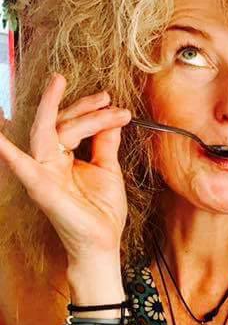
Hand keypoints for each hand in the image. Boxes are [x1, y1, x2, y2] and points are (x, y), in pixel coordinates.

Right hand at [0, 74, 130, 262]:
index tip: (120, 109)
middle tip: (105, 95)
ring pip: (47, 132)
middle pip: (61, 124)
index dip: (95, 114)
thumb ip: (105, 145)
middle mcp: (50, 162)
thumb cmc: (102, 211)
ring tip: (59, 83)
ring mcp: (42, 172)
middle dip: (80, 105)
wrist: (102, 242)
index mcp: (65, 158)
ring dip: (54, 107)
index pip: (75, 126)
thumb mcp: (107, 170)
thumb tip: (112, 121)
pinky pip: (20, 164)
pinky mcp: (40, 185)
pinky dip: (6, 150)